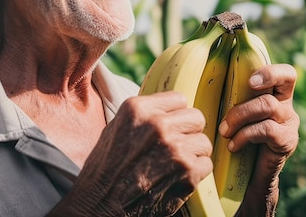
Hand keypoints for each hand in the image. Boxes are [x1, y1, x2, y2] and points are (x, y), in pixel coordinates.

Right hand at [49, 91, 212, 216]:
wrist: (100, 207)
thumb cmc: (105, 171)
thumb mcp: (115, 129)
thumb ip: (143, 115)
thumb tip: (167, 108)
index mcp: (138, 109)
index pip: (179, 99)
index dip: (175, 115)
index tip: (170, 127)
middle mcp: (157, 124)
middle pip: (196, 118)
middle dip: (188, 132)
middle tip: (176, 147)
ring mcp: (174, 148)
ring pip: (203, 142)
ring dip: (193, 154)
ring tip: (174, 165)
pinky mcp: (187, 172)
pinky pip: (206, 164)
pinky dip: (196, 174)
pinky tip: (177, 178)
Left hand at [217, 63, 298, 215]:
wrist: (252, 177)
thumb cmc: (240, 136)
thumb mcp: (238, 113)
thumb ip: (232, 95)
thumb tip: (202, 73)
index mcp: (276, 93)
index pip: (286, 74)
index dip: (271, 72)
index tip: (250, 81)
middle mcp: (287, 105)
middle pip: (280, 85)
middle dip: (248, 93)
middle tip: (226, 110)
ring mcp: (289, 123)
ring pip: (267, 105)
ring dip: (240, 116)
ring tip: (224, 131)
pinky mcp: (287, 141)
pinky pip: (266, 129)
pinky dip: (245, 135)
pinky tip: (233, 145)